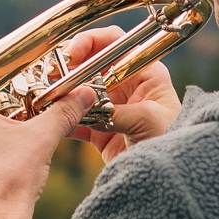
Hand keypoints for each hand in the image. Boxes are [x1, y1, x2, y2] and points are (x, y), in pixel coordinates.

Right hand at [57, 27, 182, 161]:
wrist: (172, 176)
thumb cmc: (172, 140)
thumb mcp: (148, 120)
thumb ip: (115, 111)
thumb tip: (83, 105)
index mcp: (143, 72)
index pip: (114, 43)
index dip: (90, 42)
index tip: (71, 54)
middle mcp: (124, 85)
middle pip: (89, 65)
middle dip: (68, 68)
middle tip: (51, 76)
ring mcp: (109, 107)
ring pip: (78, 92)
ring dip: (60, 93)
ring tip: (45, 97)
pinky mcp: (98, 130)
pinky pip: (74, 118)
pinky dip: (60, 119)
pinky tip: (48, 118)